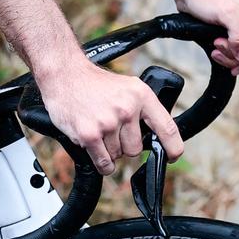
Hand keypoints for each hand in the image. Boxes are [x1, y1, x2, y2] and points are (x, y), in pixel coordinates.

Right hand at [35, 58, 184, 175]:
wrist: (65, 75)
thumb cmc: (95, 84)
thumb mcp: (127, 87)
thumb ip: (142, 110)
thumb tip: (156, 137)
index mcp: (141, 96)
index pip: (167, 128)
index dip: (173, 147)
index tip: (172, 157)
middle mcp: (127, 108)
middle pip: (135, 149)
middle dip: (124, 145)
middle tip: (110, 129)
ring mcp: (108, 122)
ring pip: (117, 156)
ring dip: (108, 150)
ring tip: (98, 129)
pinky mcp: (90, 134)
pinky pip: (104, 163)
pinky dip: (101, 163)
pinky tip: (94, 147)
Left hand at [173, 0, 238, 74]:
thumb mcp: (227, 13)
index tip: (237, 48)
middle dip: (235, 53)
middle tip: (219, 43)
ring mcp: (236, 26)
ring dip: (227, 56)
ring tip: (215, 48)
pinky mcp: (224, 31)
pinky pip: (230, 50)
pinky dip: (223, 55)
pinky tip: (214, 52)